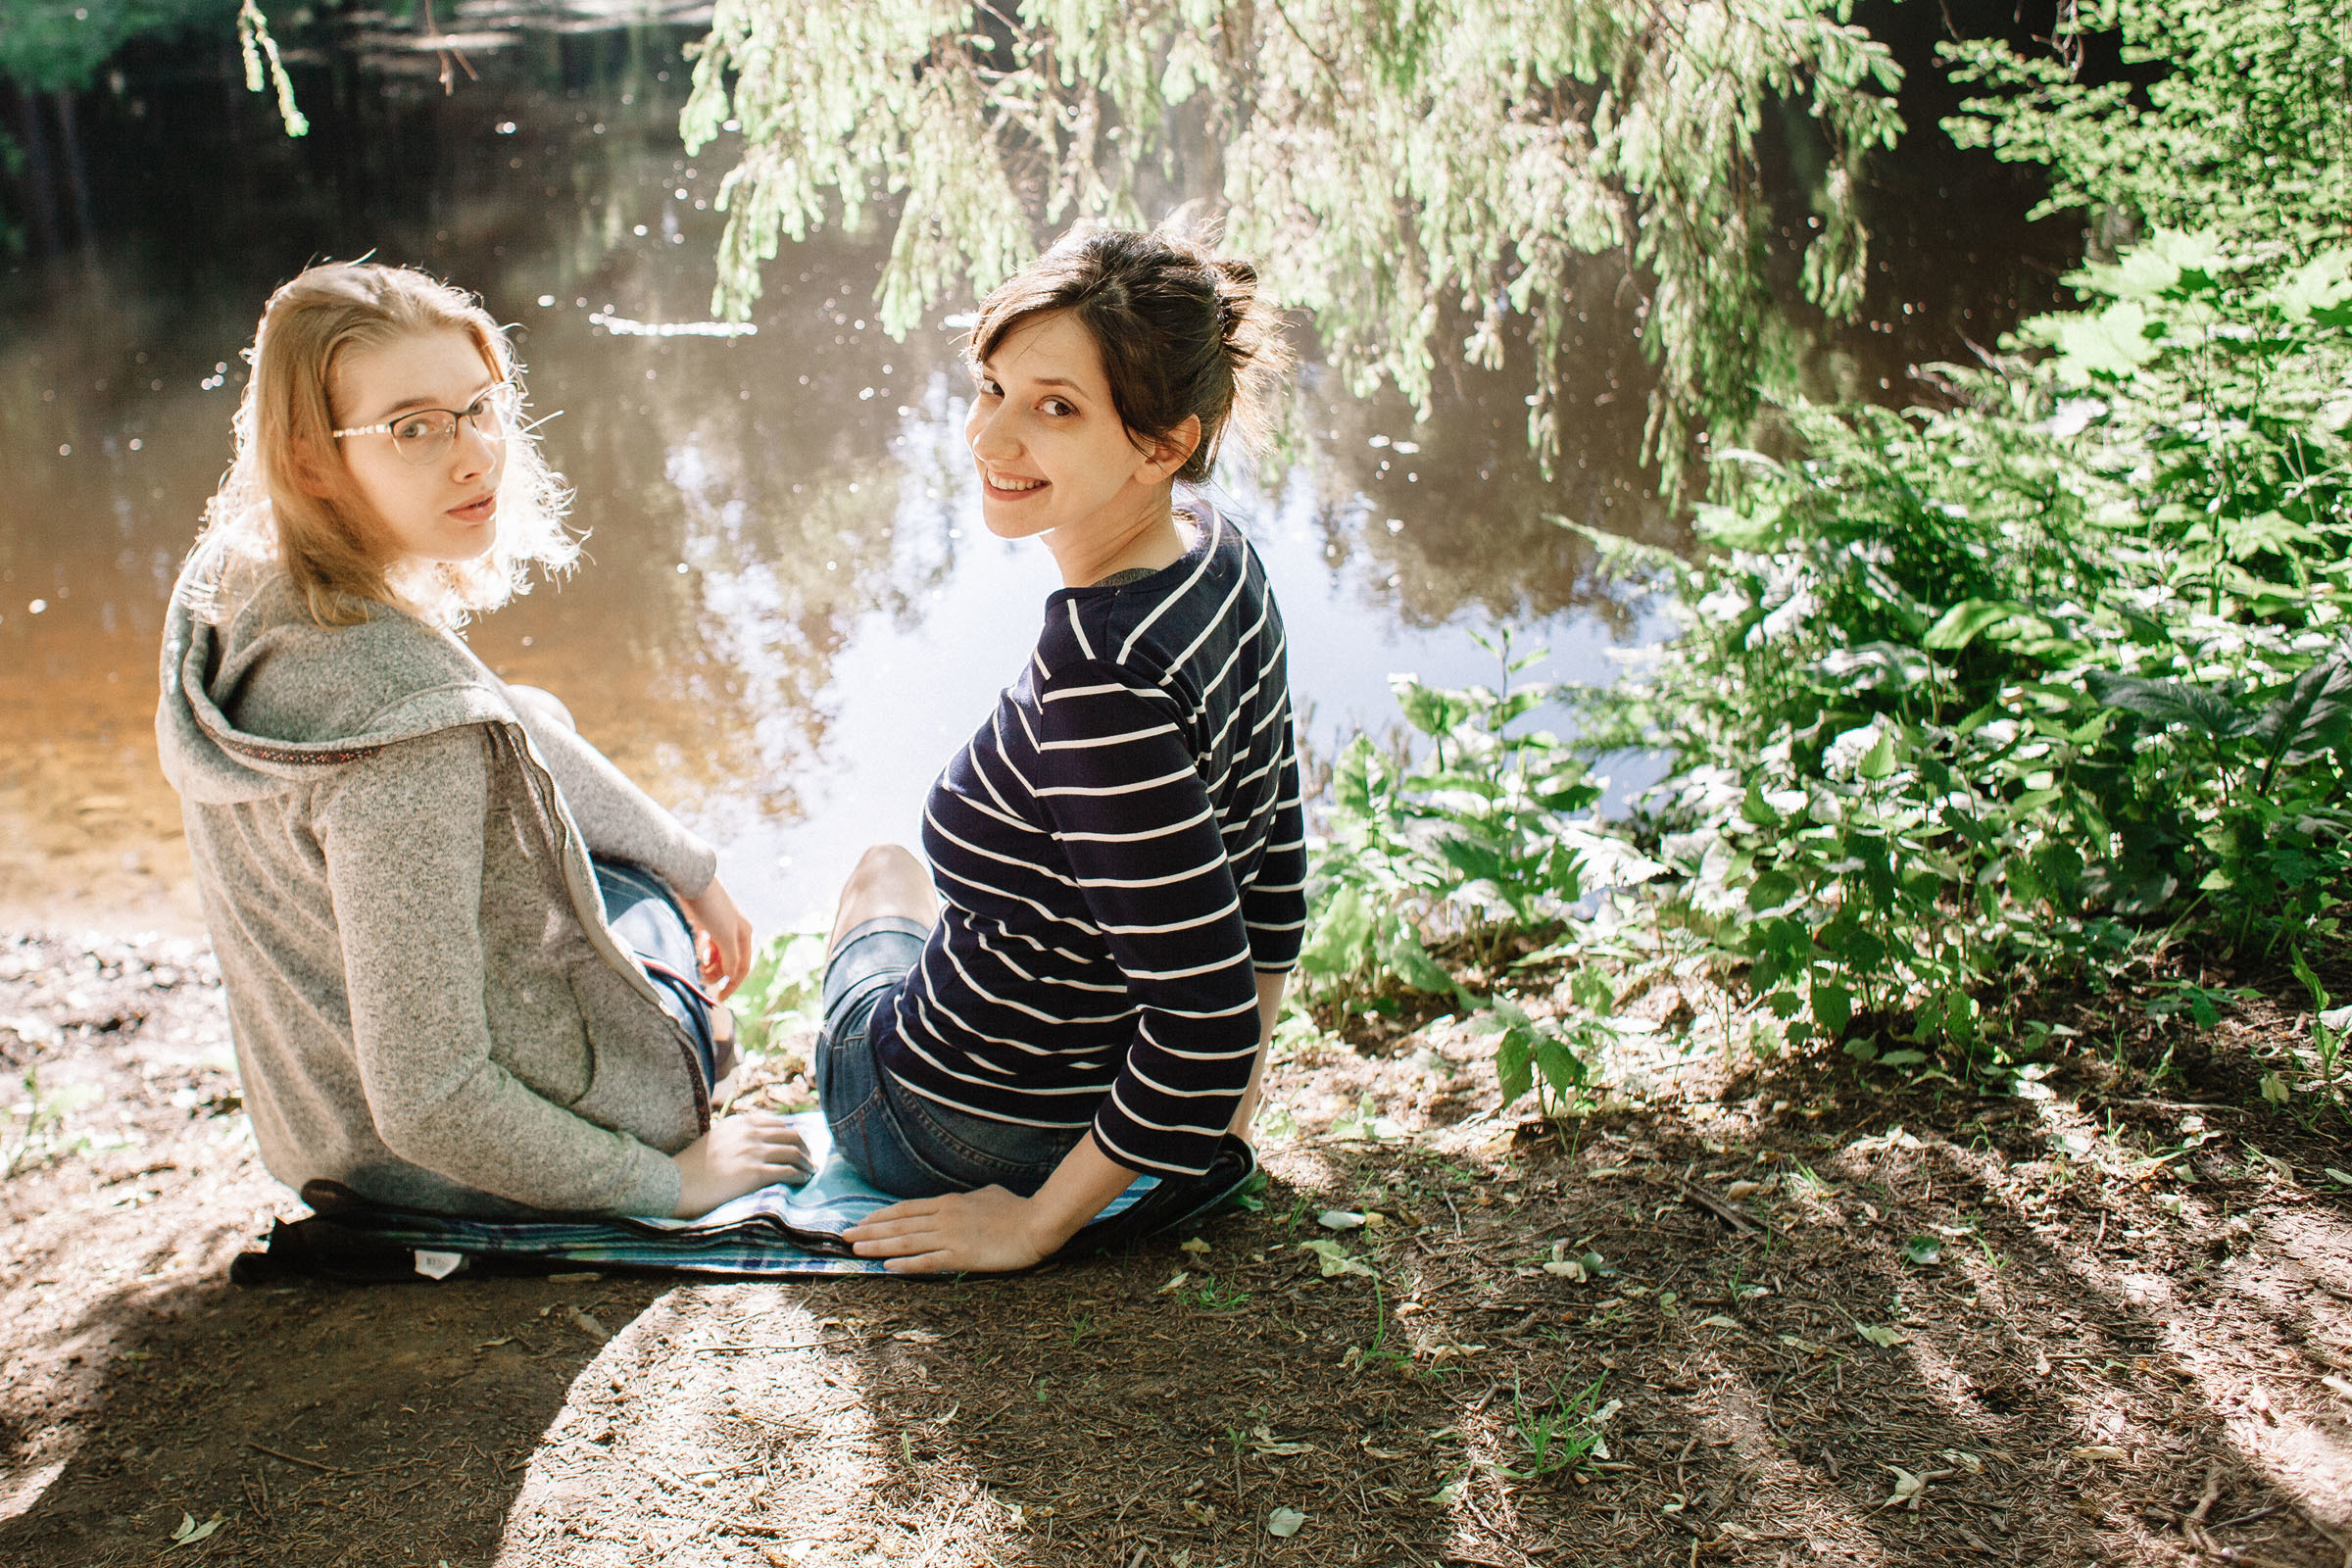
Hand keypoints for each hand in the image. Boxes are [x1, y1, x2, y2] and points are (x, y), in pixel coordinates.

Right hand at [671, 1110, 811, 1217]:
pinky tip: (803, 1180)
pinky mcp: (755, 1173)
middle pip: (791, 1134)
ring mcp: (753, 1152)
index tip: (797, 1145)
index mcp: (740, 1122)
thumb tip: (756, 1144)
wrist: (674, 1183)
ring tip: (809, 1171)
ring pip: (794, 1152)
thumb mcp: (715, 1139)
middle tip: (809, 1158)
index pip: (777, 1123)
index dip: (791, 1135)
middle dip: (804, 1147)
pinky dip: (800, 1175)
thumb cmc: (691, 1167)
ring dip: (806, 1162)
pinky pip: (788, 1171)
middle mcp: (750, 1133)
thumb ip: (736, 1137)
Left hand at [680, 875, 753, 998]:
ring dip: (707, 965)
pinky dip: (699, 953)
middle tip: (699, 979)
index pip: (742, 967)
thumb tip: (730, 976)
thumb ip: (730, 960)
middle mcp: (734, 931)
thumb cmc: (711, 908)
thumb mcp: (725, 937)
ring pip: (715, 956)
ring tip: (694, 967)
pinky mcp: (702, 923)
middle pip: (728, 963)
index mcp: (744, 934)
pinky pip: (703, 946)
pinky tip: (692, 953)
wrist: (691, 880)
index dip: (732, 985)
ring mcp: (717, 927)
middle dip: (716, 974)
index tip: (718, 999)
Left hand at [841, 1186, 1055, 1273]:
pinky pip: (927, 1262)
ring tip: (856, 1250)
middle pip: (898, 1224)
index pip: (905, 1209)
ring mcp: (951, 1237)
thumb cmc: (1015, 1208)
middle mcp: (944, 1217)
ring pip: (906, 1242)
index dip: (880, 1216)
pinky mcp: (961, 1257)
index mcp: (948, 1202)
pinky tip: (887, 1267)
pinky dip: (905, 1264)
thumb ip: (967, 1199)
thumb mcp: (987, 1195)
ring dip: (878, 1247)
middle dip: (869, 1231)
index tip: (861, 1222)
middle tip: (844, 1237)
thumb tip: (961, 1200)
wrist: (1036, 1223)